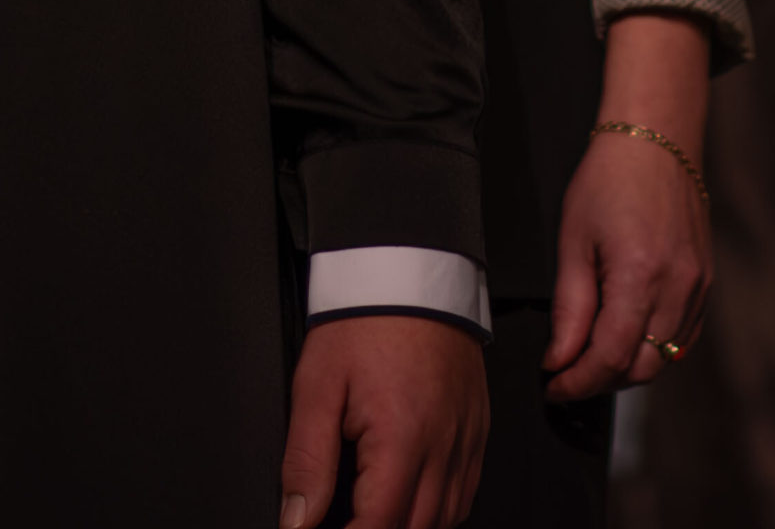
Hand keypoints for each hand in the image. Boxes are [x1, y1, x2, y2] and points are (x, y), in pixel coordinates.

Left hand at [281, 316, 486, 528]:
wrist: (409, 271)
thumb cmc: (364, 319)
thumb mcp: (317, 385)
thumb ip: (306, 459)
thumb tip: (296, 520)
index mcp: (402, 440)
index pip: (379, 527)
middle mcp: (444, 448)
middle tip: (347, 520)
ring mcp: (467, 440)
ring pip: (446, 519)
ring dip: (410, 526)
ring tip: (374, 511)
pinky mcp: (478, 430)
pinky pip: (465, 493)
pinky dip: (439, 509)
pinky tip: (411, 499)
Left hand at [544, 12, 711, 399]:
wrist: (654, 140)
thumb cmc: (607, 179)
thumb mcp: (573, 239)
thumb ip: (569, 306)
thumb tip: (559, 359)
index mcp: (639, 274)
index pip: (610, 356)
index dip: (579, 380)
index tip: (554, 384)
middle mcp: (676, 288)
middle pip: (641, 367)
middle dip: (600, 378)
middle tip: (566, 370)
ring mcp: (698, 289)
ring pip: (664, 358)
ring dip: (626, 366)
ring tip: (590, 352)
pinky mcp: (706, 285)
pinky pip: (682, 338)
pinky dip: (653, 347)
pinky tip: (625, 333)